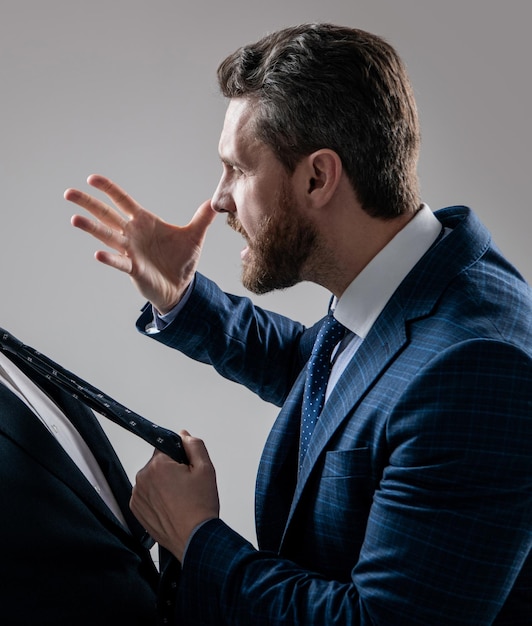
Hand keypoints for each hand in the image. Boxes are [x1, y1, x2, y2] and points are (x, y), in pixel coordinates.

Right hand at [65, 174, 216, 312]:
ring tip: (74, 219)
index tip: (92, 178)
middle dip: (88, 204)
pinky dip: (110, 258)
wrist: (182, 287)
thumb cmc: (182, 261)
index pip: (123, 201)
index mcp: (144, 222)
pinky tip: (98, 253)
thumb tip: (214, 202)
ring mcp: (130, 251)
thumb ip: (202, 218)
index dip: (109, 189)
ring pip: (107, 236)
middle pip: (106, 215)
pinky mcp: (134, 269)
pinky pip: (120, 262)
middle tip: (68, 193)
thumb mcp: (194, 237)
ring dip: (91, 228)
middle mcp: (132, 234)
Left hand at [130, 431, 219, 561]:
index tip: (187, 470)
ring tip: (180, 500)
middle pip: (158, 464)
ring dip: (163, 484)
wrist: (194, 539)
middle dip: (171, 471)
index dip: (180, 457)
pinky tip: (170, 507)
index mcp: (158, 465)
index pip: (166, 447)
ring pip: (152, 479)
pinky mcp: (136, 510)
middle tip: (187, 487)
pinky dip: (156, 498)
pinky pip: (146, 495)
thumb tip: (183, 435)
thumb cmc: (200, 507)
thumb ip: (194, 445)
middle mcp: (143, 478)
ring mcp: (137, 495)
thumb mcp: (206, 468)